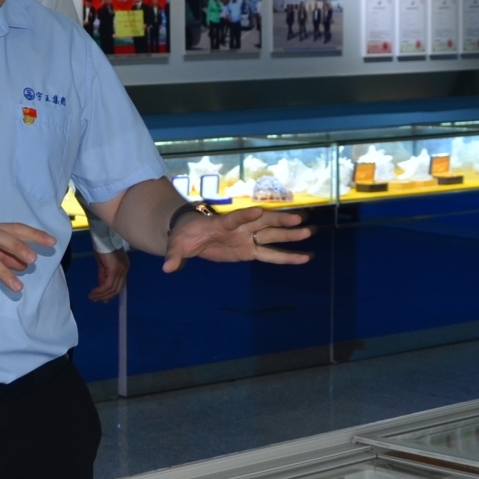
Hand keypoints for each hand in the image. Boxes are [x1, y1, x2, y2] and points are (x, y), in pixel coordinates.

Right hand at [89, 248, 128, 301]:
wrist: (103, 238)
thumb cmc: (102, 248)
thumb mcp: (103, 265)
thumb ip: (103, 275)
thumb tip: (101, 287)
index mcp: (124, 268)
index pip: (120, 285)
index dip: (112, 294)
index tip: (103, 300)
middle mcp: (125, 271)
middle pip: (117, 289)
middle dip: (106, 296)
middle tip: (95, 300)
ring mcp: (121, 271)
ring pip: (112, 288)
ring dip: (101, 295)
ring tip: (92, 297)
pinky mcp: (114, 270)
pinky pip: (107, 284)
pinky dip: (100, 290)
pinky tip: (93, 292)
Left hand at [163, 206, 310, 272]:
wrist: (190, 234)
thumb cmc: (183, 236)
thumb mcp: (176, 245)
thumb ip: (174, 255)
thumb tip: (167, 268)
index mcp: (221, 223)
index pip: (234, 218)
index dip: (245, 215)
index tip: (259, 211)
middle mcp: (239, 228)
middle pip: (262, 223)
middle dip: (280, 221)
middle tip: (300, 219)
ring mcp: (247, 238)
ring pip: (272, 235)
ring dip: (290, 234)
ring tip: (311, 232)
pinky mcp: (250, 251)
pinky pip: (271, 254)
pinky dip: (287, 256)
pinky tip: (305, 257)